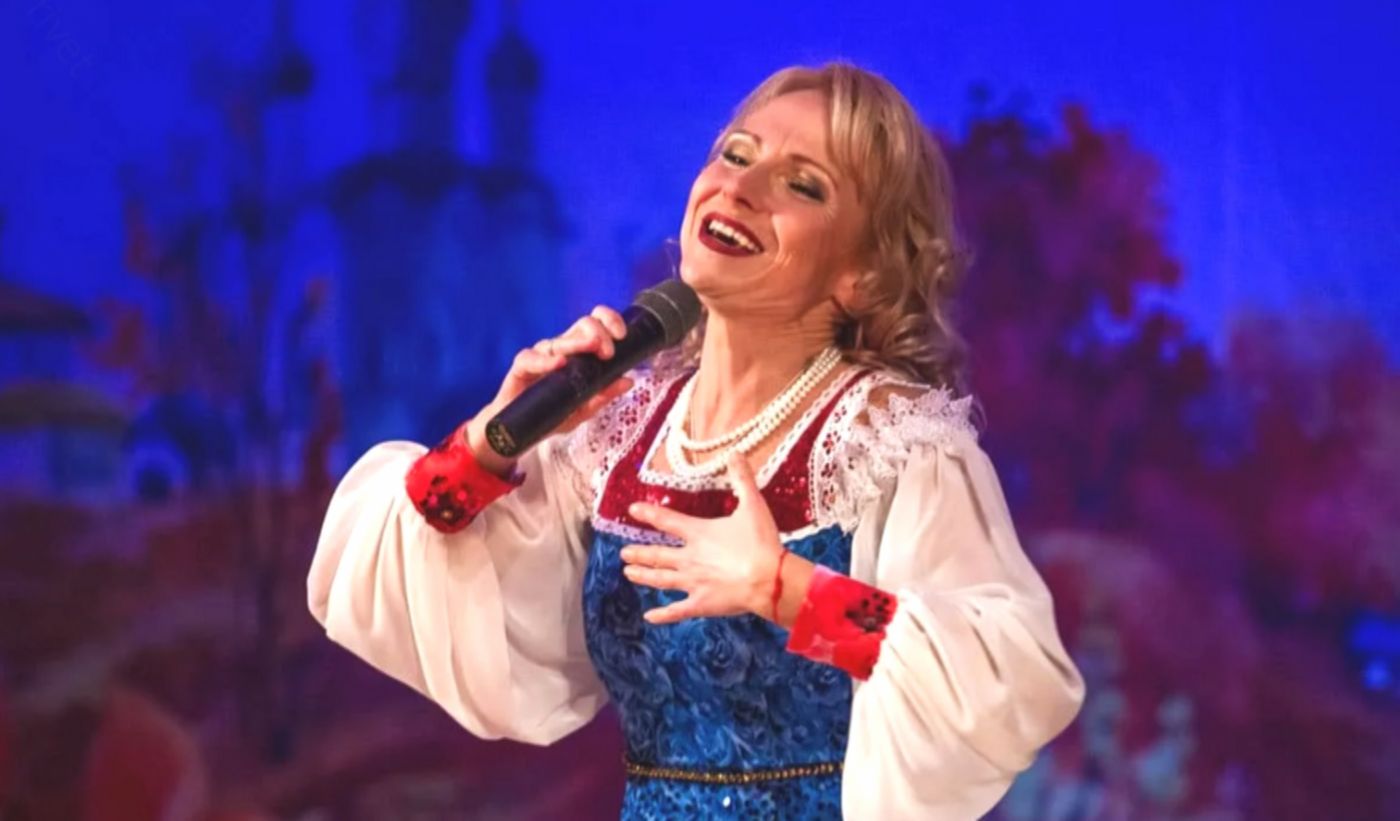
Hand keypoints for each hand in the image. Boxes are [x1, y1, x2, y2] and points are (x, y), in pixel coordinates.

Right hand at [466, 306, 632, 474]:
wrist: (519, 431)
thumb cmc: (552, 413)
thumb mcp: (583, 409)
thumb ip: (603, 395)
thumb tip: (628, 381)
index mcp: (580, 352)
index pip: (596, 324)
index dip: (610, 322)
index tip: (622, 336)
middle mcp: (562, 349)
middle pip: (582, 326)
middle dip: (599, 333)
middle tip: (608, 352)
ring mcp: (541, 356)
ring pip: (559, 340)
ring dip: (577, 342)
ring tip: (592, 347)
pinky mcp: (521, 367)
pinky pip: (531, 358)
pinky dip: (545, 361)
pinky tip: (559, 363)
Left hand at [620, 452, 784, 623]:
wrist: (768, 579)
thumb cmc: (761, 542)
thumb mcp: (753, 505)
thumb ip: (742, 479)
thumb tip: (735, 453)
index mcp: (699, 533)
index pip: (667, 520)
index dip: (648, 514)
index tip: (632, 510)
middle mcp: (689, 558)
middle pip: (658, 554)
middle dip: (639, 553)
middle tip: (624, 553)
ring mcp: (693, 582)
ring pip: (661, 579)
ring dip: (643, 576)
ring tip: (628, 573)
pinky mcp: (701, 603)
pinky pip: (677, 610)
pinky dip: (662, 615)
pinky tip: (649, 616)